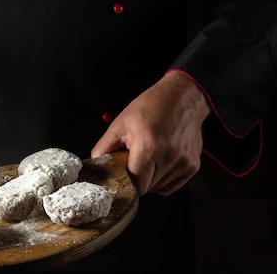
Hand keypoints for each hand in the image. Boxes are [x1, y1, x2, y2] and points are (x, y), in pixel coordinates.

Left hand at [91, 71, 209, 195]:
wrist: (181, 98)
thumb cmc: (151, 107)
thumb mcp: (120, 124)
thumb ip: (104, 148)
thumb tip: (95, 166)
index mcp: (149, 147)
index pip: (136, 184)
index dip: (125, 182)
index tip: (120, 176)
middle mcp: (170, 157)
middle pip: (146, 188)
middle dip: (136, 178)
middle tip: (133, 161)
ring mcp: (183, 163)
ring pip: (158, 188)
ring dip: (149, 179)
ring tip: (148, 157)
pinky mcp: (192, 167)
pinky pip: (171, 186)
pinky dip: (162, 179)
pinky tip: (159, 162)